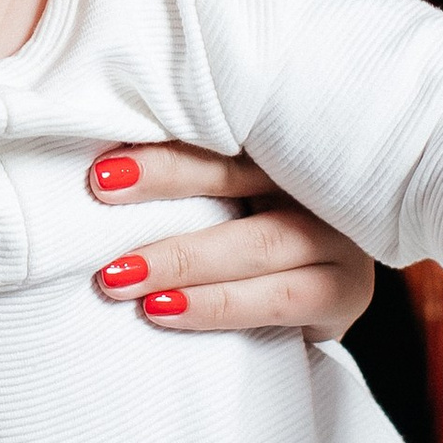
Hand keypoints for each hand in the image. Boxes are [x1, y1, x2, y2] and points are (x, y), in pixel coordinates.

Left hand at [84, 143, 376, 337]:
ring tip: (119, 276)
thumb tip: (97, 169)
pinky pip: (276, 297)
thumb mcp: (226, 195)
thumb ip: (186, 177)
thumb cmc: (250, 235)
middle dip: (168, 181)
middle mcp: (317, 181)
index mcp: (285, 144)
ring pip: (259, 243)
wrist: (316, 303)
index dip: (167, 144)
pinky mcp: (344, 291)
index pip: (225, 131)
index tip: (105, 163)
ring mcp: (338, 237)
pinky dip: (216, 305)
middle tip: (102, 191)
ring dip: (182, 259)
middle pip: (242, 173)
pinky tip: (164, 310)